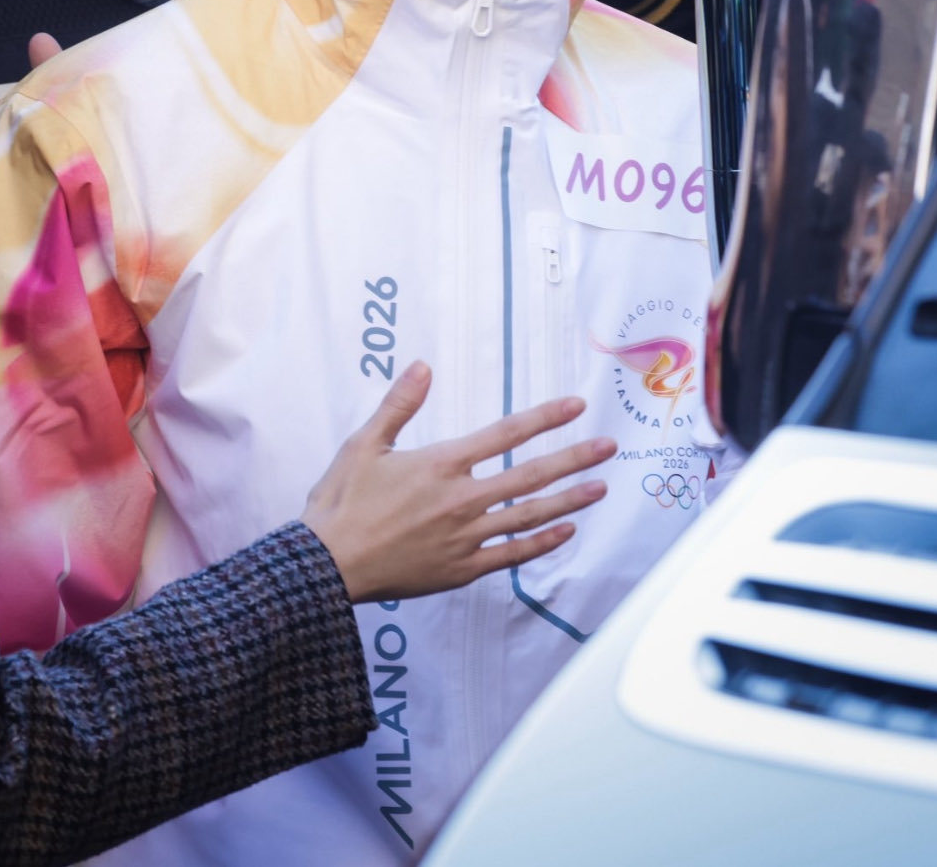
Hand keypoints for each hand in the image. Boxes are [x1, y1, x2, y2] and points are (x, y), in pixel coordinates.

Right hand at [301, 362, 614, 602]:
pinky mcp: (461, 569)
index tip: (575, 405)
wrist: (327, 565)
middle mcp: (462, 499)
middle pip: (531, 474)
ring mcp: (465, 538)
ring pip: (529, 515)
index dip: (545, 417)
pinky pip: (511, 555)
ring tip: (600, 487)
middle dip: (574, 458)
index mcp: (441, 463)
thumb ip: (399, 403)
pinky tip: (566, 532)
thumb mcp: (364, 443)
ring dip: (569, 499)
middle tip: (609, 447)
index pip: (505, 433)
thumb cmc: (342, 502)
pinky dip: (542, 543)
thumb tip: (424, 365)